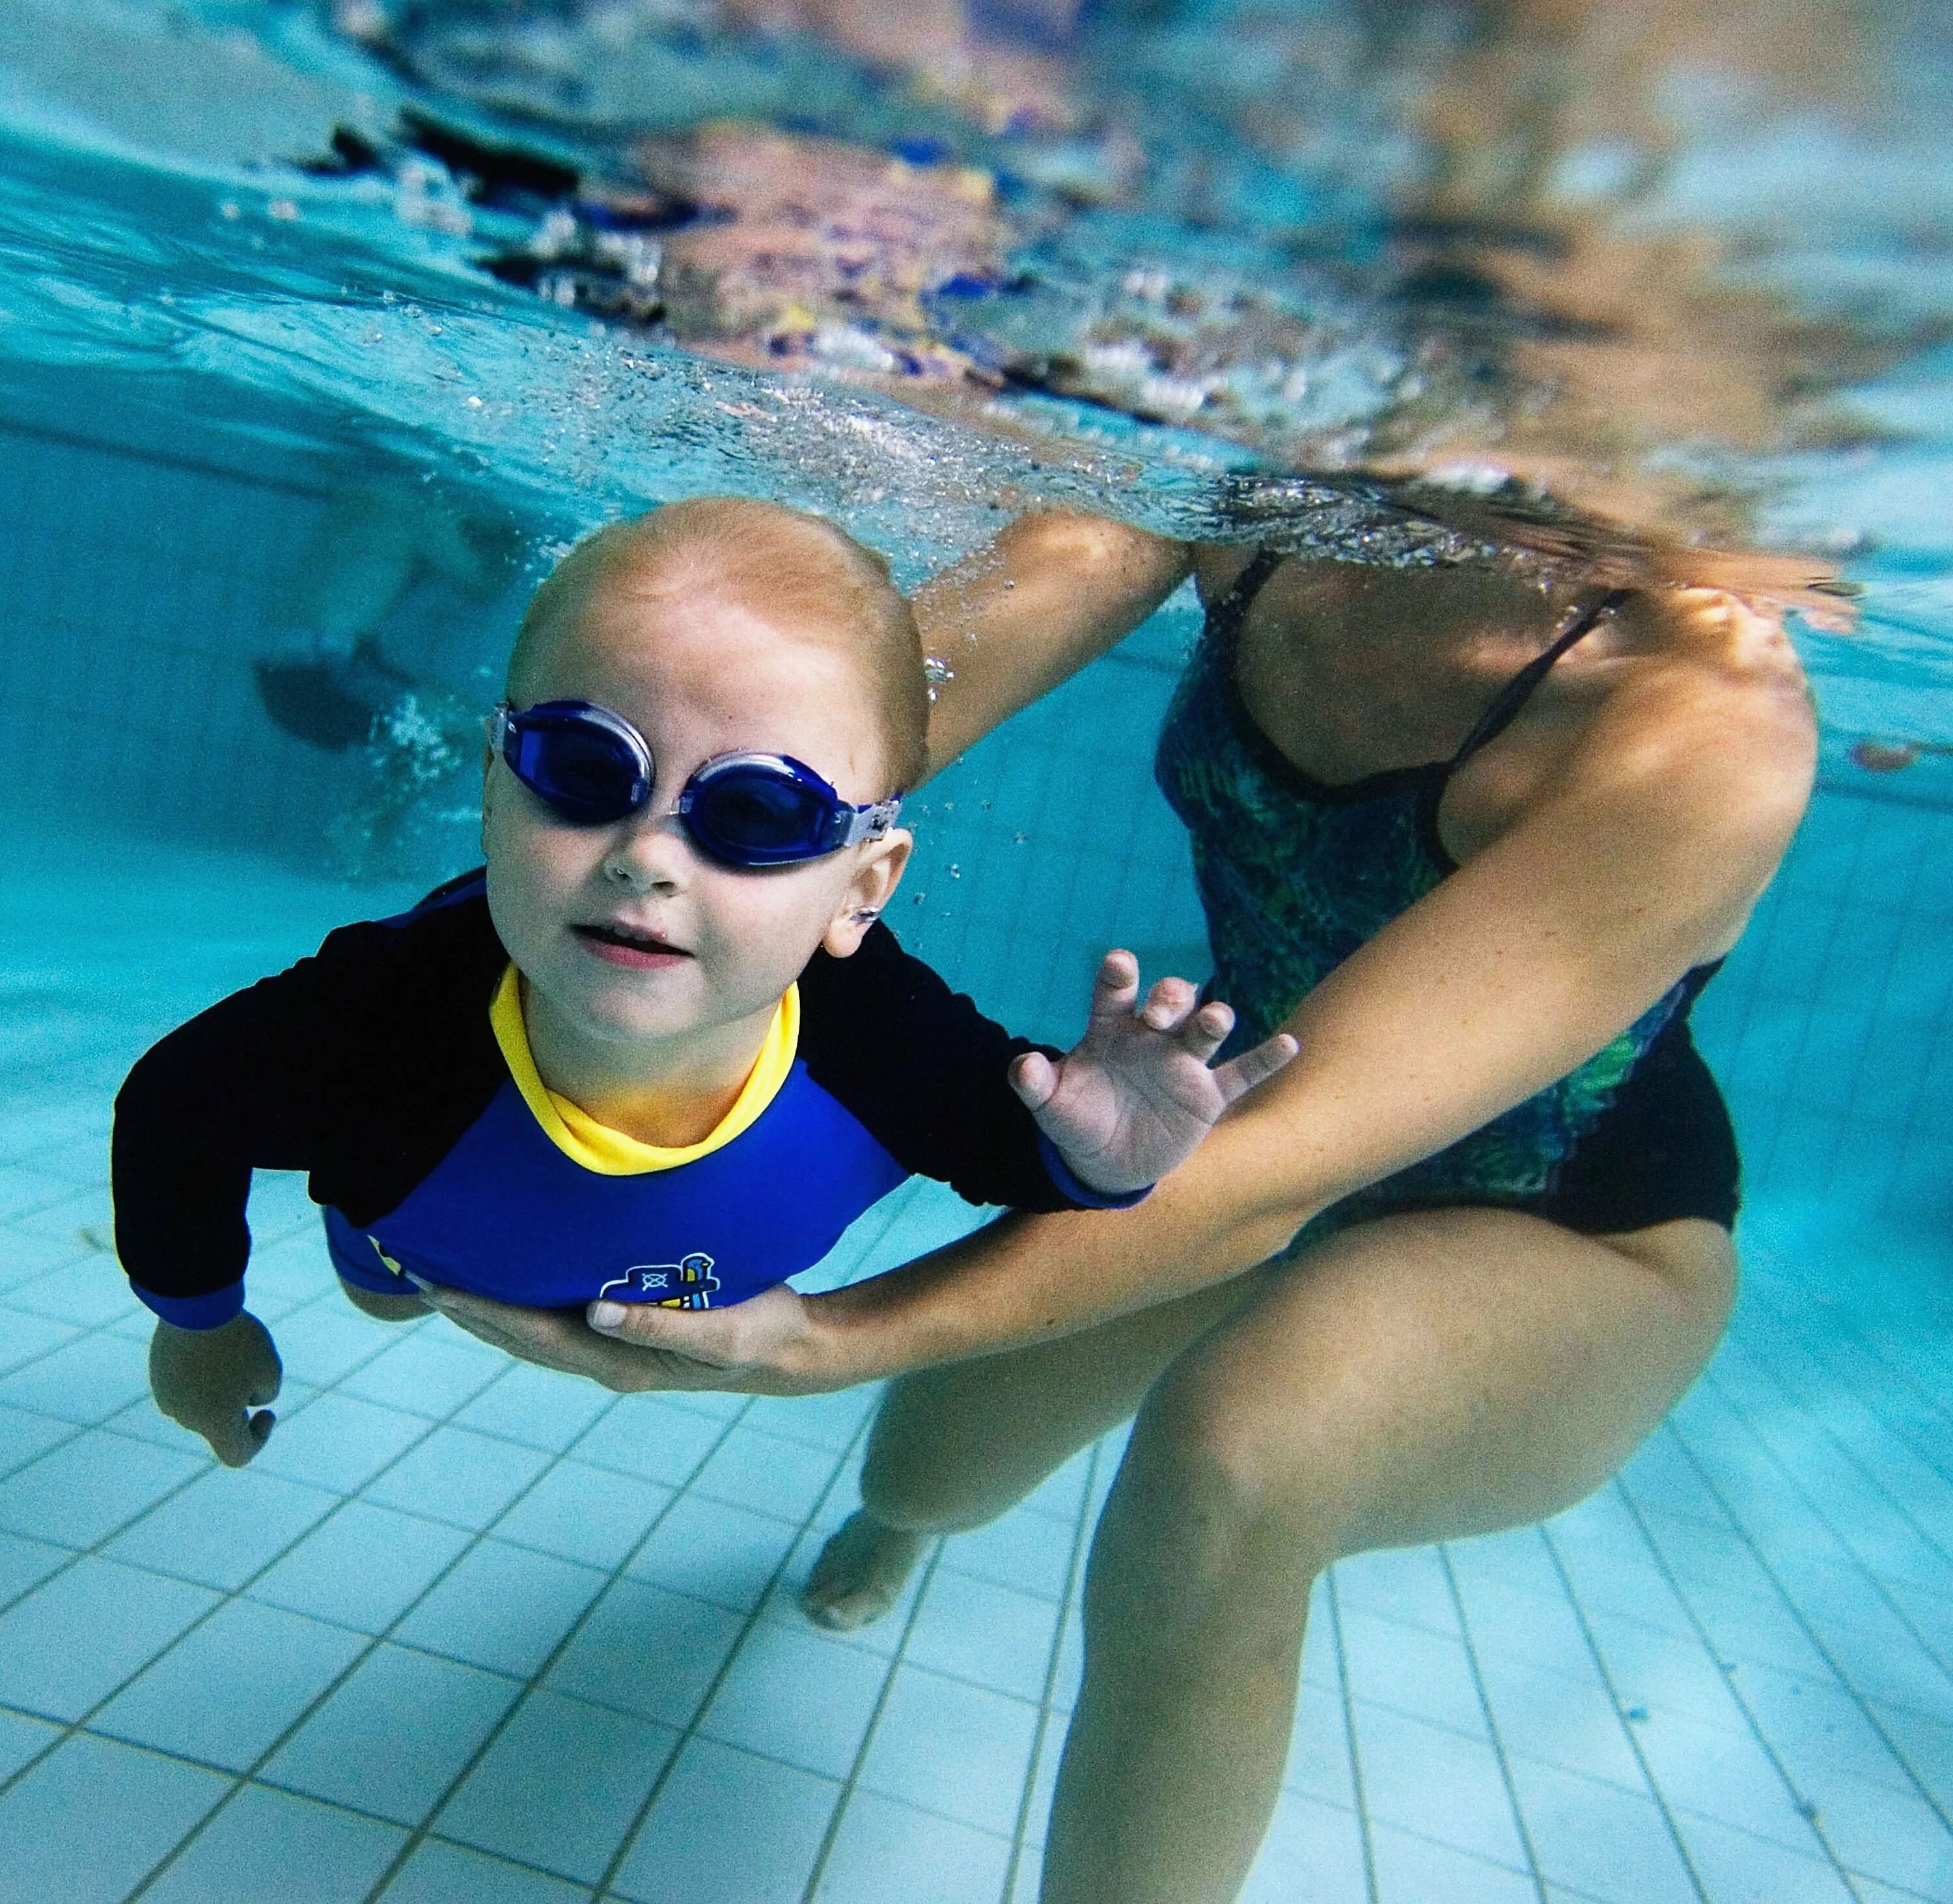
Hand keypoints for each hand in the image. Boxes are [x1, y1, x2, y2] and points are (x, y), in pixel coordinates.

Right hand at [148, 1312, 282, 1466]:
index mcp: (214, 1423)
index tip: (267, 1413)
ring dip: (219, 1387)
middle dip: (239, 1404)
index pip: (236, 1455)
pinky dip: (202, 1374)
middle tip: (252, 1368)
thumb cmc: (238, 1341)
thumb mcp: (270, 1368)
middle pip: (219, 1424)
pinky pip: (187, 1384)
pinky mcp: (158, 1375)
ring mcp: (167, 1396)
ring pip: (203, 1402)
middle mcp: (186, 1416)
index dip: (258, 1440)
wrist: (194, 1305)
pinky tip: (210, 1345)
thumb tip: (246, 1399)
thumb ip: (265, 1393)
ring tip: (228, 1351)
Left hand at [413, 1279, 836, 1395]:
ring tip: (447, 1288)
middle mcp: (608, 1362)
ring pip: (536, 1337)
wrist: (791, 1351)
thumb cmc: (759, 1331)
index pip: (538, 1335)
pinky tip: (512, 1293)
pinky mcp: (626, 1340)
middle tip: (418, 1280)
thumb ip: (659, 1326)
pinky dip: (523, 1312)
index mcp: (622, 1362)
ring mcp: (615, 1355)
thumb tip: (596, 1312)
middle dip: (472, 1313)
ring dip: (491, 1315)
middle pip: (524, 1339)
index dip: (487, 1312)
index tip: (440, 1288)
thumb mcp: (718, 1331)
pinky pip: (559, 1327)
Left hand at [1010, 951, 1297, 1194]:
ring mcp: (1183, 1064)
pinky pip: (1242, 1074)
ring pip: (1206, 1030)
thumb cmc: (1077, 1120)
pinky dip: (1266, 1059)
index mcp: (1110, 1030)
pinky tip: (1290, 1044)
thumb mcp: (1051, 1106)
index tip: (1120, 963)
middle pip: (1170, 1002)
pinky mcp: (1208, 1096)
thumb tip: (1022, 1067)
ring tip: (1216, 1018)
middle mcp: (1152, 1037)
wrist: (1105, 1162)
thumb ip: (1036, 1084)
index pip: (1114, 995)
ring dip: (1213, 1019)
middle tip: (1161, 1012)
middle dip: (1170, 1000)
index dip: (1119, 978)